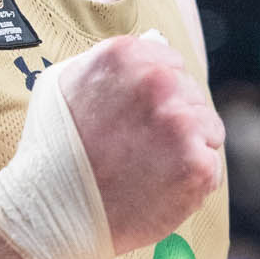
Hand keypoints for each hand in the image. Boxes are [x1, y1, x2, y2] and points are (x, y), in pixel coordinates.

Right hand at [60, 31, 225, 256]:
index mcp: (126, 56)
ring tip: (147, 169)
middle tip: (139, 149)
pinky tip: (158, 189)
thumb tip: (153, 45)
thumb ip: (109, 61)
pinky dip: (191, 181)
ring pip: (207, 128)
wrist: (49, 213)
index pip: (171, 63)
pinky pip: (210, 166)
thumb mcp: (63, 84)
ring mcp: (179, 123)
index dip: (157, 94)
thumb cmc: (50, 152)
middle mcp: (157, 82)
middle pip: (191, 94)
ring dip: (186, 148)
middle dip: (173, 119)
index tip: (137, 118)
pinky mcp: (196, 164)